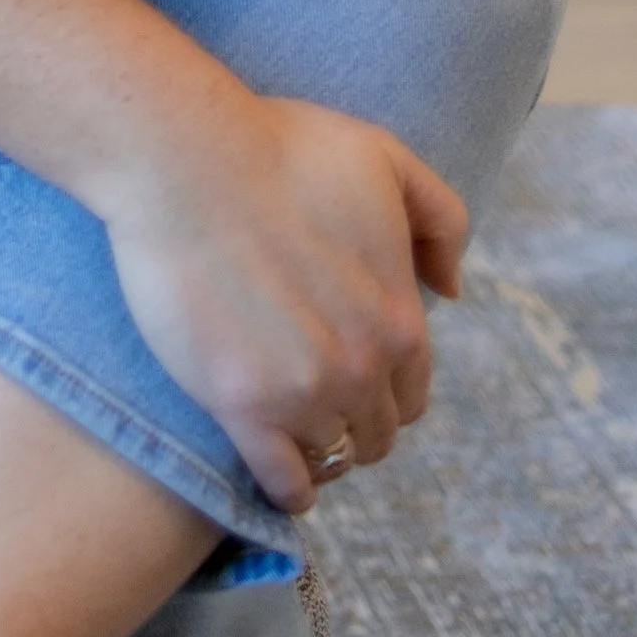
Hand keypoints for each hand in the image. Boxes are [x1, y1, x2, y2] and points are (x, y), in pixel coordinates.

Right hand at [101, 97, 468, 511]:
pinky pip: (284, 483)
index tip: (354, 377)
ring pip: (332, 458)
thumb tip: (451, 292)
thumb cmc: (278, 147)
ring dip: (320, 449)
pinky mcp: (243, 407)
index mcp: (400, 319)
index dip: (385, 386)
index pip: (412, 391)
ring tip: (294, 432)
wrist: (185, 159)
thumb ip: (441, 218)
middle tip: (317, 399)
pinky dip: (289, 489)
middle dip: (354, 420)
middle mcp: (363, 368)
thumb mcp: (383, 159)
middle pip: (375, 433)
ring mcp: (304, 393)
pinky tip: (281, 477)